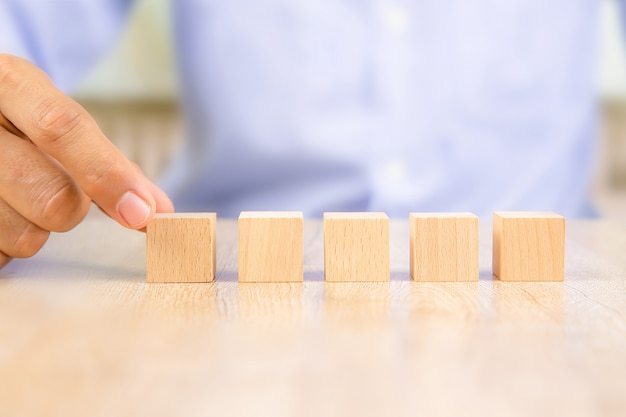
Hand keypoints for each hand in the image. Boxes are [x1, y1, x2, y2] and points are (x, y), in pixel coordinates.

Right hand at [0, 54, 173, 267]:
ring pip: (24, 233)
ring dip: (34, 229)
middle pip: (52, 196)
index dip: (107, 174)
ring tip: (14, 196)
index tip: (141, 212)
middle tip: (56, 191)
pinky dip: (6, 245)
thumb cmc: (15, 119)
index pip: (60, 126)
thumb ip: (109, 161)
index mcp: (10, 83)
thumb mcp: (52, 117)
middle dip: (72, 210)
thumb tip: (159, 208)